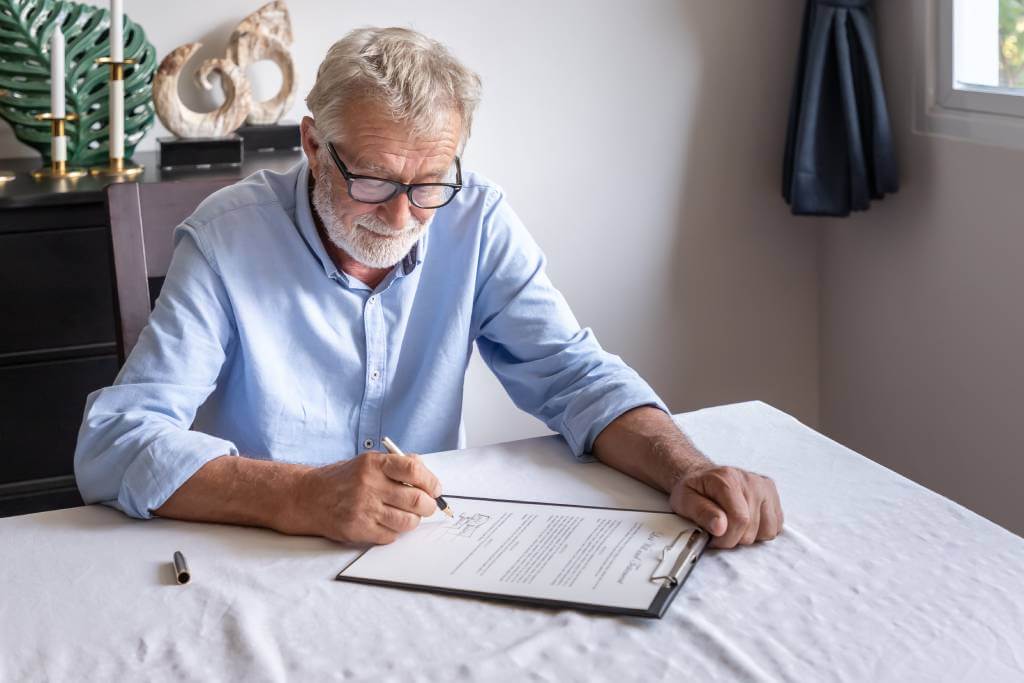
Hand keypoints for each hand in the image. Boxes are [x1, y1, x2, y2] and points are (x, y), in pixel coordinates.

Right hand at [291, 451, 441, 544]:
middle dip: (429, 506)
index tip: (435, 489)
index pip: (414, 470)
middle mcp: (369, 485)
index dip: (431, 482)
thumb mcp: (368, 462)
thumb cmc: (343, 479)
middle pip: (416, 500)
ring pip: (407, 521)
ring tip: (408, 516)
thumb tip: (428, 478)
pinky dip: (395, 532)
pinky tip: (387, 524)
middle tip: (427, 507)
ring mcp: (363, 509)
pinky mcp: (358, 529)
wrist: (308, 497)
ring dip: (414, 521)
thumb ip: (397, 465)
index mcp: (374, 464)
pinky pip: (391, 536)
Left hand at [669, 465, 782, 548]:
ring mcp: (764, 487)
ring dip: (749, 535)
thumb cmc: (694, 489)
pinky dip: (761, 531)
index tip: (713, 538)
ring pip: (767, 530)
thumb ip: (701, 512)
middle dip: (734, 538)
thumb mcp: (685, 500)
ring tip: (733, 525)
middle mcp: (750, 480)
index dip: (726, 538)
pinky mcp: (772, 494)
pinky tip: (746, 522)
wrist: (702, 476)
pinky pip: (776, 526)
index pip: (740, 519)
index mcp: (727, 479)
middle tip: (719, 531)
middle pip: (752, 528)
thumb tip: (720, 527)